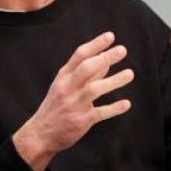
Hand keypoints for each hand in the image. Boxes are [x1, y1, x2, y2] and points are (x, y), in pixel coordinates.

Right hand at [12, 31, 134, 170]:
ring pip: (95, 89)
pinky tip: (126, 103)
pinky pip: (100, 113)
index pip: (79, 55)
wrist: (40, 134)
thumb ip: (85, 75)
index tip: (111, 36)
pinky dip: (114, 108)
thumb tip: (106, 61)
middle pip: (87, 68)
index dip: (96, 44)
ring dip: (114, 81)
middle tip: (122, 50)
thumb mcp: (64, 86)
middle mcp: (68, 88)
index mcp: (63, 77)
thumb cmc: (55, 107)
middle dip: (105, 57)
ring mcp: (74, 104)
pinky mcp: (81, 121)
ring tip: (130, 74)